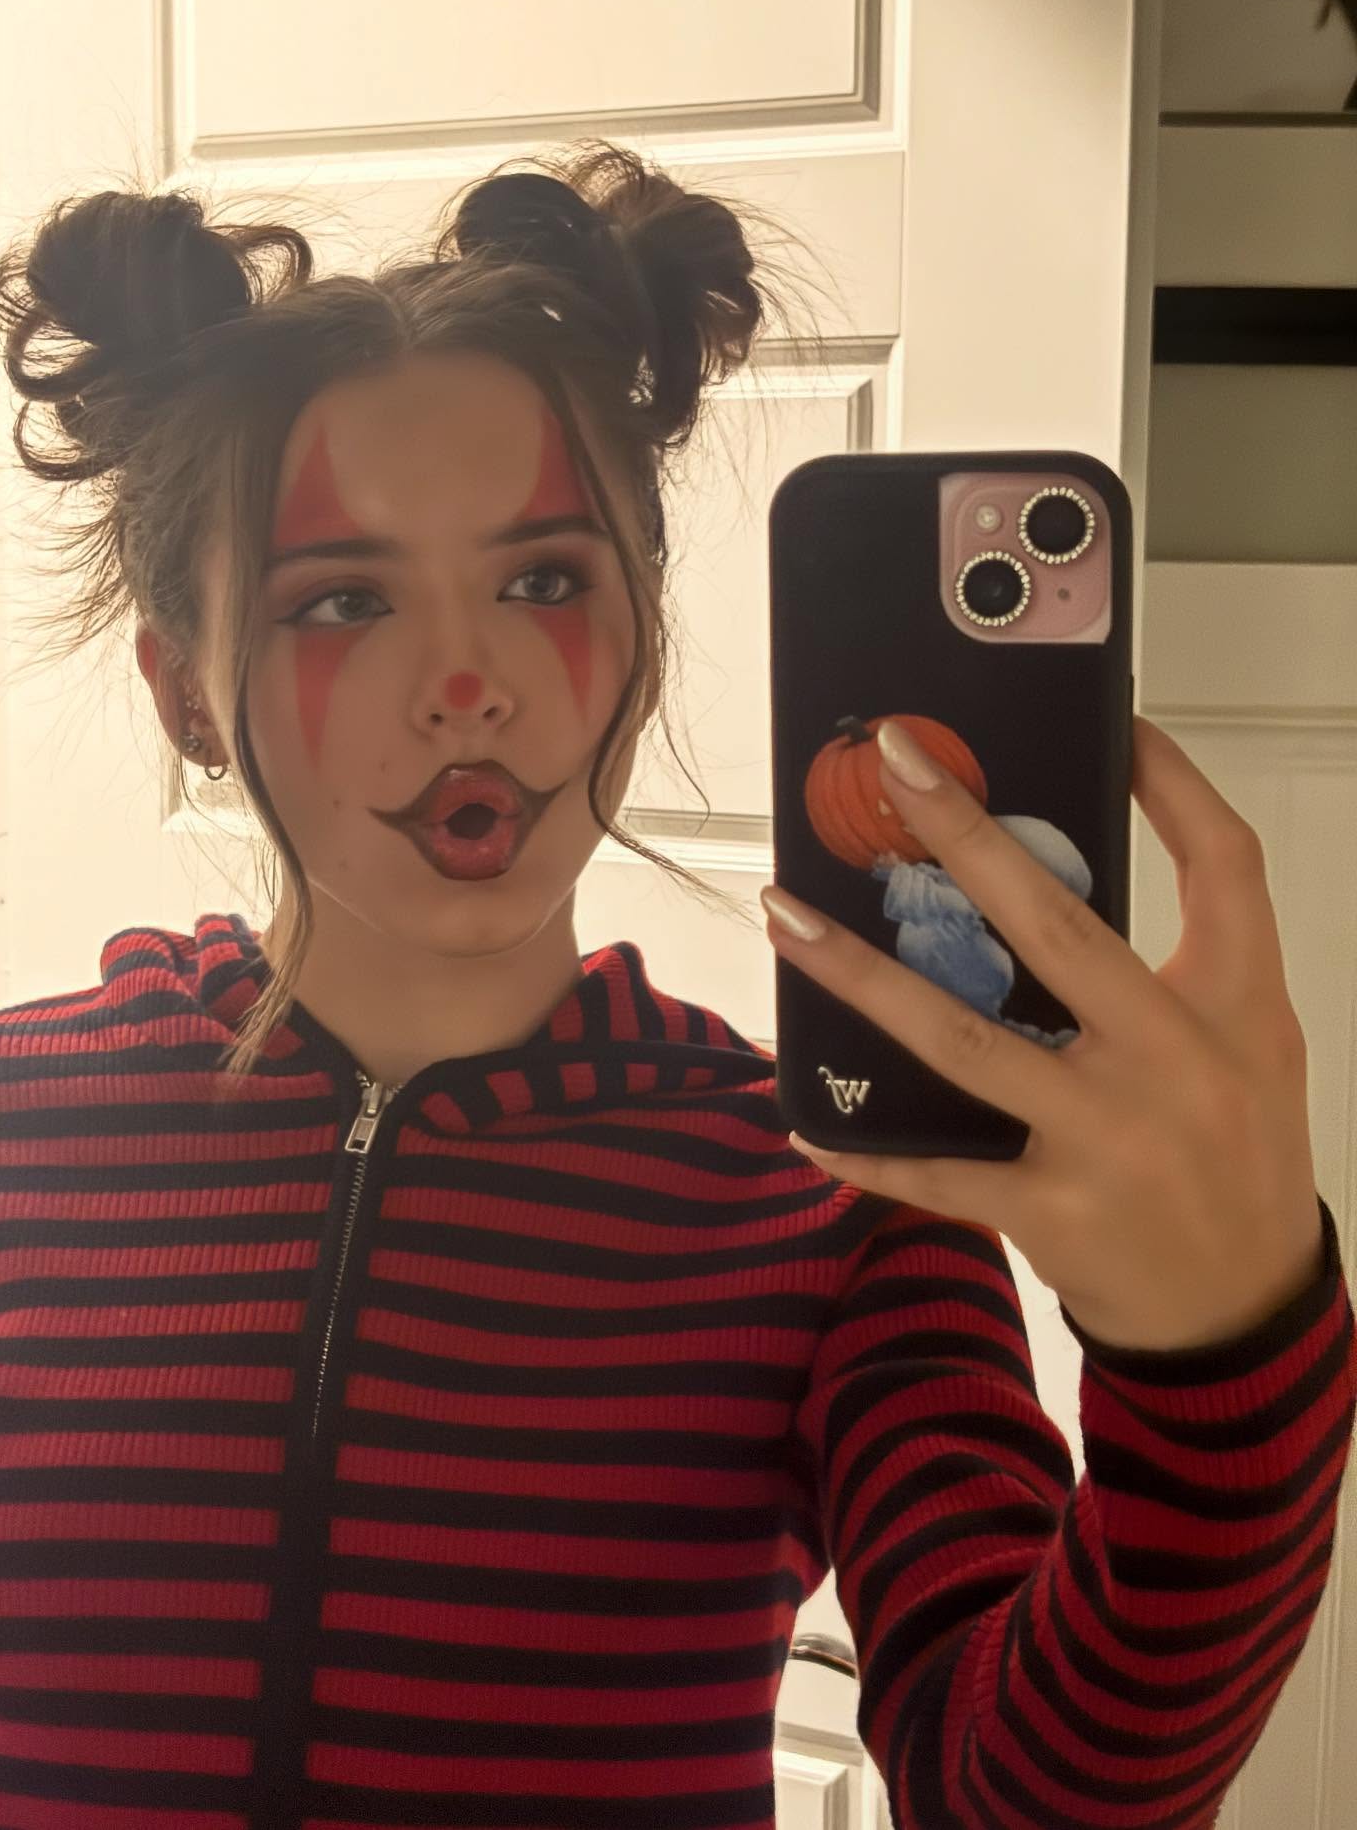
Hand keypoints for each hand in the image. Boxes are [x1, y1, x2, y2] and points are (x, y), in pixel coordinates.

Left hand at [761, 715, 1325, 1354]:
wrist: (1249, 1311)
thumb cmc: (1240, 1157)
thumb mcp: (1246, 1045)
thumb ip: (1174, 967)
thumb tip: (1044, 874)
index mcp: (1237, 1005)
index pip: (1222, 864)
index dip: (1173, 783)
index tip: (1112, 722)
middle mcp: (1175, 1060)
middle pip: (1056, 924)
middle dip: (965, 835)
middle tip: (894, 764)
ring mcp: (1109, 1138)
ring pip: (962, 1037)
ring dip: (860, 973)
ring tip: (785, 913)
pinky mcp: (1054, 1211)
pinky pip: (938, 1172)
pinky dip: (866, 1150)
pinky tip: (804, 1119)